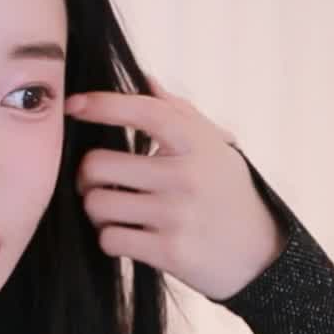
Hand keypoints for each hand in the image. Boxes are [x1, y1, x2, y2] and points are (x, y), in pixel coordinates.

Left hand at [63, 76, 284, 301]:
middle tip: (96, 181)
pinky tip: (126, 234)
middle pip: (98, 165)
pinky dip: (109, 238)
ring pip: (97, 204)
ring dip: (96, 210)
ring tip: (113, 210)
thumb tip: (144, 78)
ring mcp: (178, 215)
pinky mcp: (170, 252)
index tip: (73, 105)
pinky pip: (109, 239)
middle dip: (87, 175)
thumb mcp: (214, 146)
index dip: (103, 105)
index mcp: (197, 143)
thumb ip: (177, 112)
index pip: (144, 112)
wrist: (260, 254)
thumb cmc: (226, 191)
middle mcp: (187, 176)